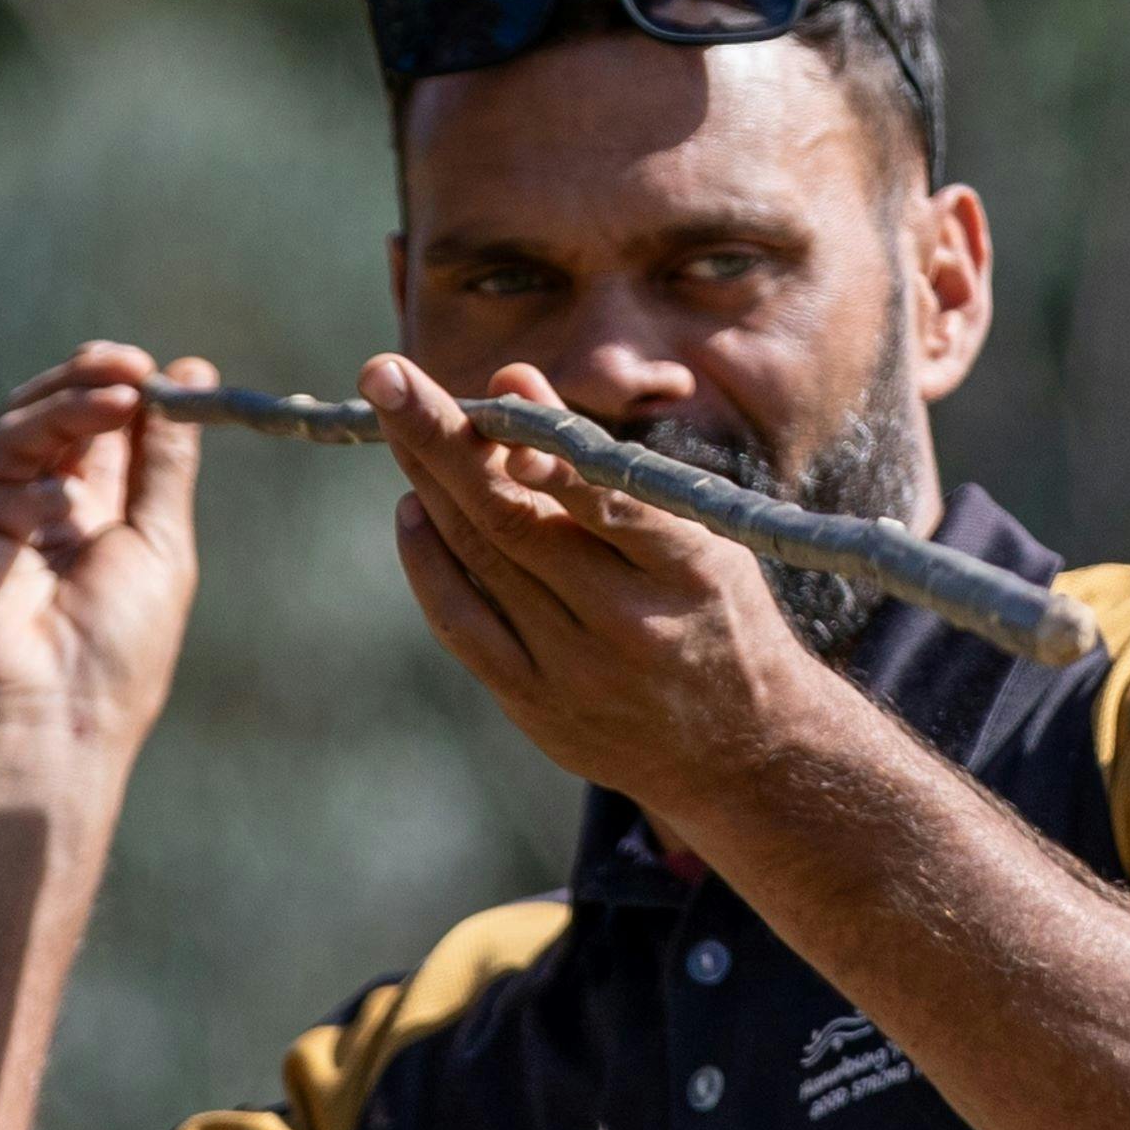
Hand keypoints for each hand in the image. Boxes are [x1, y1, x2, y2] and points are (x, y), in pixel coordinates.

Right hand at [0, 338, 205, 758]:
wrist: (47, 719)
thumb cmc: (115, 650)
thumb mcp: (161, 544)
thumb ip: (166, 463)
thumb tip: (194, 375)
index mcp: (104, 516)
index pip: (116, 431)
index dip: (141, 392)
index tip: (177, 372)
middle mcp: (50, 505)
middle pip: (63, 411)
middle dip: (98, 378)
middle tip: (133, 364)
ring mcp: (2, 509)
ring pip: (26, 422)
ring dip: (73, 401)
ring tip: (119, 395)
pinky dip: (38, 476)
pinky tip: (65, 508)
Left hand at [368, 352, 855, 828]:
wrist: (743, 752)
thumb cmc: (714, 611)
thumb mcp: (694, 529)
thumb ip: (600, 459)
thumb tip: (511, 382)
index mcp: (689, 569)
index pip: (605, 493)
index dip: (542, 439)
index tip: (493, 387)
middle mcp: (630, 624)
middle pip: (514, 518)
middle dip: (442, 440)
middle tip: (386, 377)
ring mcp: (578, 672)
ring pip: (481, 560)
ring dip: (429, 484)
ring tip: (398, 420)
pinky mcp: (537, 707)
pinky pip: (460, 623)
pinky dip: (428, 560)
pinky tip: (413, 509)